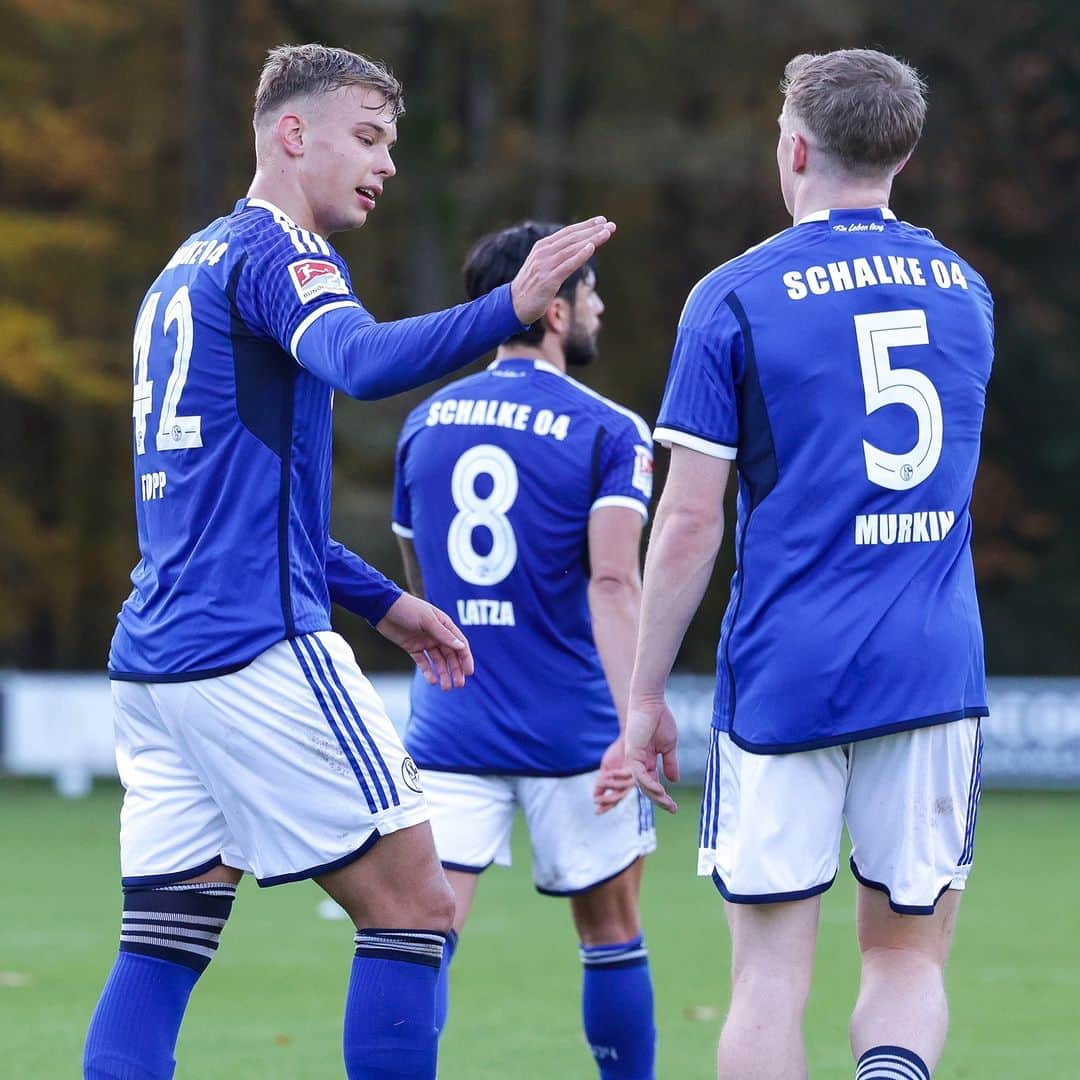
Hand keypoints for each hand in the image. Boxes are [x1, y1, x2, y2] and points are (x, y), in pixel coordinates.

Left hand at [375, 593, 473, 690]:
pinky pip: (423, 662)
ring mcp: (424, 641)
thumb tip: (461, 647)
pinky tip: (431, 681)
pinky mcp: (412, 647)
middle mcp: (436, 634)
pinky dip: (428, 671)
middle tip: (459, 685)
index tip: (469, 672)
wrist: (382, 606)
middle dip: (455, 670)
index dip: (466, 658)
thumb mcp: (427, 620)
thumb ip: (443, 634)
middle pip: (450, 655)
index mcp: (444, 625)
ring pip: (438, 661)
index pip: (460, 644)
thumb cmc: (407, 608)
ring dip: (443, 673)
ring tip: (446, 687)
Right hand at [510, 218, 616, 323]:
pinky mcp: (548, 280)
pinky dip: (580, 256)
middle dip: (593, 230)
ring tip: (606, 233)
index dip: (586, 226)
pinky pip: (567, 265)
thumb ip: (557, 256)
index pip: (567, 232)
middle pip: (572, 238)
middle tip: (611, 225)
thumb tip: (576, 250)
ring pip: (572, 249)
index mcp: (542, 247)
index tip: (602, 221)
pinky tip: (591, 248)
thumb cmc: (532, 287)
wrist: (514, 305)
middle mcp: (543, 253)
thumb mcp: (542, 266)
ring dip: (591, 240)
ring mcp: (545, 266)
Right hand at [593, 736, 634, 814]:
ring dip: (609, 785)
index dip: (605, 806)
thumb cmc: (617, 754)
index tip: (596, 812)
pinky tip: (606, 774)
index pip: (614, 799)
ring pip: (621, 787)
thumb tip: (595, 797)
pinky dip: (614, 775)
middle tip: (597, 802)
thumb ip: (602, 784)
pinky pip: (624, 775)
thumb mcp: (606, 769)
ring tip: (599, 782)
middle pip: (619, 796)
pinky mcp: (635, 768)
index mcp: (622, 786)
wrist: (625, 739)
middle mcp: (629, 783)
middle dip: (608, 801)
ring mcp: (633, 776)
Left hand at [624, 693, 679, 813]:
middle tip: (672, 809)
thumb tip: (674, 780)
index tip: (674, 808)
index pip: (653, 784)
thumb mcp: (668, 746)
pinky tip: (660, 790)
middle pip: (646, 788)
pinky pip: (639, 774)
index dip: (662, 797)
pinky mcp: (632, 753)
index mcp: (647, 761)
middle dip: (658, 800)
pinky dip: (649, 783)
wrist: (652, 703)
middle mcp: (638, 763)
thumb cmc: (659, 719)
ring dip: (654, 795)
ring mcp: (634, 759)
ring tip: (667, 802)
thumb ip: (670, 763)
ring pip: (641, 784)